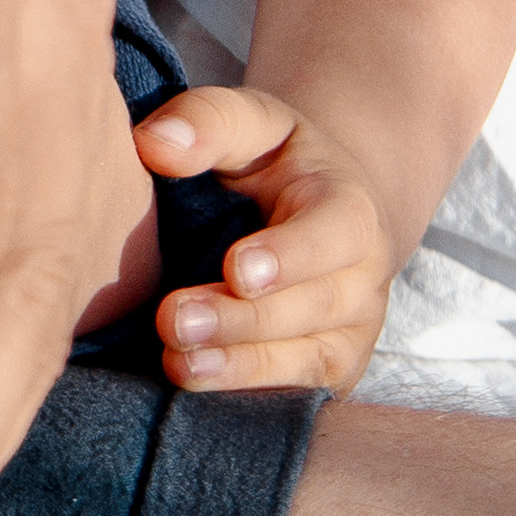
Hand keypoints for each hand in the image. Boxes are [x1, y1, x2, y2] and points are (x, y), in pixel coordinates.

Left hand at [136, 85, 399, 396]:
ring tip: (179, 363)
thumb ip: (207, 121)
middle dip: (242, 319)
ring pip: (304, 358)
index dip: (290, 255)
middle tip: (174, 320)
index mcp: (350, 208)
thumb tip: (154, 144)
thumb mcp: (251, 123)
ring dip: (240, 365)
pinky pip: (296, 392)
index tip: (237, 268)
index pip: (334, 233)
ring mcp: (351, 331)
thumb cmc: (273, 161)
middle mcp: (361, 277)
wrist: (314, 210)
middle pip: (310, 306)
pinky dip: (248, 394)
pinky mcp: (328, 371)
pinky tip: (197, 389)